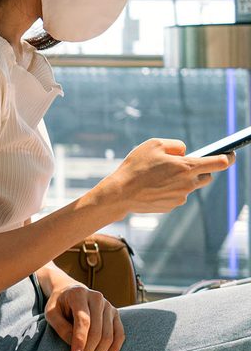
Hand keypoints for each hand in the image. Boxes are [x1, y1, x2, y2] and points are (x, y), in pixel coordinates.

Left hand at [44, 282, 123, 350]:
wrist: (71, 292)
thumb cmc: (58, 304)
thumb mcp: (51, 313)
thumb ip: (60, 327)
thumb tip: (75, 345)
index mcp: (79, 295)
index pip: (84, 320)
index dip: (80, 339)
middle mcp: (97, 298)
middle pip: (97, 331)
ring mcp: (109, 306)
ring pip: (109, 336)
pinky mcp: (116, 315)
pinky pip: (119, 335)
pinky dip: (113, 350)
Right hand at [100, 139, 233, 216]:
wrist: (120, 193)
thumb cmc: (136, 166)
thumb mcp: (154, 144)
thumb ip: (176, 145)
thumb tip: (185, 152)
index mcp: (187, 167)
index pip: (219, 163)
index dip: (228, 157)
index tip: (230, 155)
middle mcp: (188, 184)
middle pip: (207, 176)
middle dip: (201, 170)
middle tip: (185, 165)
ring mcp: (181, 197)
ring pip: (190, 186)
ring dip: (182, 180)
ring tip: (160, 177)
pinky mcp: (171, 206)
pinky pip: (177, 196)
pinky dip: (170, 190)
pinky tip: (154, 187)